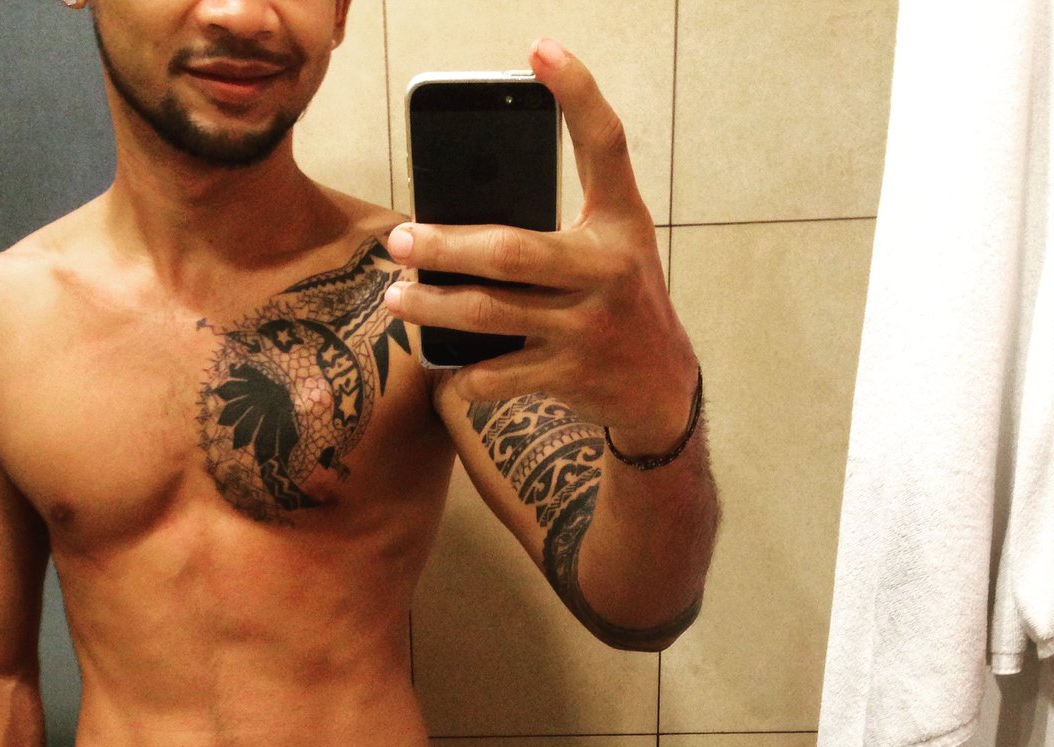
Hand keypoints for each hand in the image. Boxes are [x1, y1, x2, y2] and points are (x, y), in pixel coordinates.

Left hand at [384, 38, 699, 455]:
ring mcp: (588, 327)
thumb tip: (461, 218)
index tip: (539, 48)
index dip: (578, 94)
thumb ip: (558, 229)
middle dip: (443, 246)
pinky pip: (498, 374)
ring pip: (491, 312)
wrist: (661, 388)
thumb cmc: (621, 306)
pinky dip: (465, 375)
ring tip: (395, 299)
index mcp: (621, 225)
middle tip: (398, 239)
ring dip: (433, 306)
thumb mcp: (611, 253)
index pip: (606, 146)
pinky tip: (443, 366)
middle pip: (510, 250)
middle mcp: (608, 270)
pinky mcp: (570, 375)